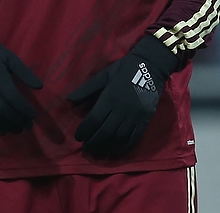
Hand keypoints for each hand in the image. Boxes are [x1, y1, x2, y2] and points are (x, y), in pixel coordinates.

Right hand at [0, 18, 42, 135]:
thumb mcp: (10, 57)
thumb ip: (24, 72)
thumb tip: (40, 86)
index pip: (12, 96)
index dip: (23, 108)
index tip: (33, 115)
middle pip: (2, 108)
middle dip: (17, 119)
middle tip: (29, 126)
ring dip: (6, 125)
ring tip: (18, 130)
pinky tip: (3, 131)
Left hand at [68, 35, 177, 158]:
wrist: (150, 67)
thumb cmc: (123, 70)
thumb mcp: (103, 76)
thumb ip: (86, 89)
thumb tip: (69, 100)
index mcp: (110, 97)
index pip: (95, 119)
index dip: (85, 130)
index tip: (77, 137)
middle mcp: (122, 110)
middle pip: (106, 131)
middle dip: (94, 142)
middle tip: (85, 148)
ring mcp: (135, 116)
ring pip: (119, 137)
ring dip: (107, 148)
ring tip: (97, 152)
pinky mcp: (145, 120)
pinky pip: (134, 138)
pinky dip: (124, 147)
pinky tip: (115, 152)